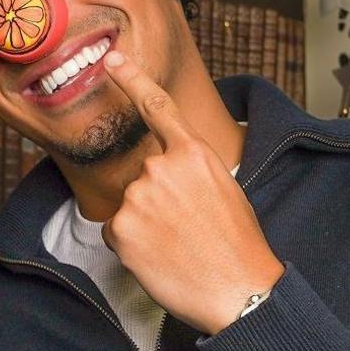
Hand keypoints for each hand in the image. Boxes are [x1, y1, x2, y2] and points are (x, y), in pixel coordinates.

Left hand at [100, 52, 283, 334]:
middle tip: (187, 230)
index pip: (157, 107)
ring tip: (178, 247)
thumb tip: (169, 171)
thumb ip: (191, 170)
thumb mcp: (225, 189)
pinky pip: (116, 234)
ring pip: (129, 208)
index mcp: (193, 153)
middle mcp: (161, 167)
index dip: (131, 79)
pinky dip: (132, 248)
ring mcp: (137, 197)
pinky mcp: (120, 227)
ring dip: (145, 226)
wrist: (238, 291)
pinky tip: (160, 259)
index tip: (111, 59)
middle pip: (142, 178)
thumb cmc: (238, 246)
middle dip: (156, 202)